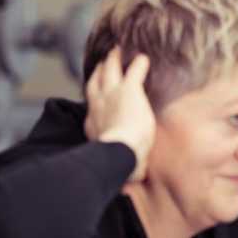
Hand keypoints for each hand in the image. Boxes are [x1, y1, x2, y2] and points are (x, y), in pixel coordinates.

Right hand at [83, 48, 154, 181]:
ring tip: (116, 51)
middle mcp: (98, 106)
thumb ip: (125, 172)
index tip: (97, 94)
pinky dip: (139, 63)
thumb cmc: (119, 164)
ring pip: (110, 71)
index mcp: (94, 124)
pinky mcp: (129, 90)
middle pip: (95, 82)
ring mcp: (111, 96)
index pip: (93, 107)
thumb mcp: (118, 166)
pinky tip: (144, 57)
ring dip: (113, 60)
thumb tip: (128, 187)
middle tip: (102, 62)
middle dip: (99, 71)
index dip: (95, 98)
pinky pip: (135, 71)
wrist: (119, 151)